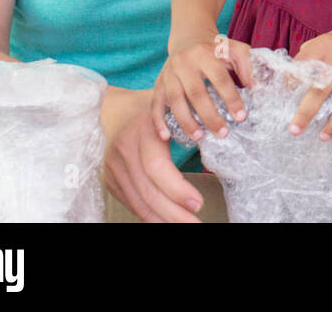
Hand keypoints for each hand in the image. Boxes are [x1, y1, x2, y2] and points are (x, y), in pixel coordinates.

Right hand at [103, 88, 203, 222]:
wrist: (113, 110)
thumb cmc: (151, 108)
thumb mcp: (171, 107)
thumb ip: (192, 122)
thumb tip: (222, 138)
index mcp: (143, 130)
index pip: (157, 167)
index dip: (177, 189)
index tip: (198, 203)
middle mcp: (125, 150)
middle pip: (148, 190)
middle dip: (173, 213)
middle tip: (195, 223)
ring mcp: (114, 167)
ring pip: (139, 201)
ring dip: (162, 219)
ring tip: (186, 225)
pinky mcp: (110, 180)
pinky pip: (131, 203)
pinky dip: (150, 215)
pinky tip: (166, 220)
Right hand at [151, 32, 252, 141]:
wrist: (188, 36)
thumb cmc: (215, 48)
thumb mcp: (234, 48)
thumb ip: (246, 64)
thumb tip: (253, 86)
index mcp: (205, 53)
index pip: (220, 78)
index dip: (231, 98)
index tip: (241, 117)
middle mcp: (184, 62)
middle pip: (196, 93)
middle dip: (209, 115)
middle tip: (222, 133)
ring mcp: (169, 73)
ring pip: (175, 100)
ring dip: (186, 121)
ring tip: (199, 137)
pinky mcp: (158, 82)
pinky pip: (155, 103)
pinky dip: (158, 120)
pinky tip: (166, 136)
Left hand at [291, 18, 331, 139]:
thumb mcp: (327, 39)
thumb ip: (309, 56)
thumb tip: (288, 80)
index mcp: (324, 45)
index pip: (302, 67)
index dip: (290, 85)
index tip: (280, 104)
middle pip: (321, 89)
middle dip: (306, 113)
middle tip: (295, 130)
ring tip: (324, 136)